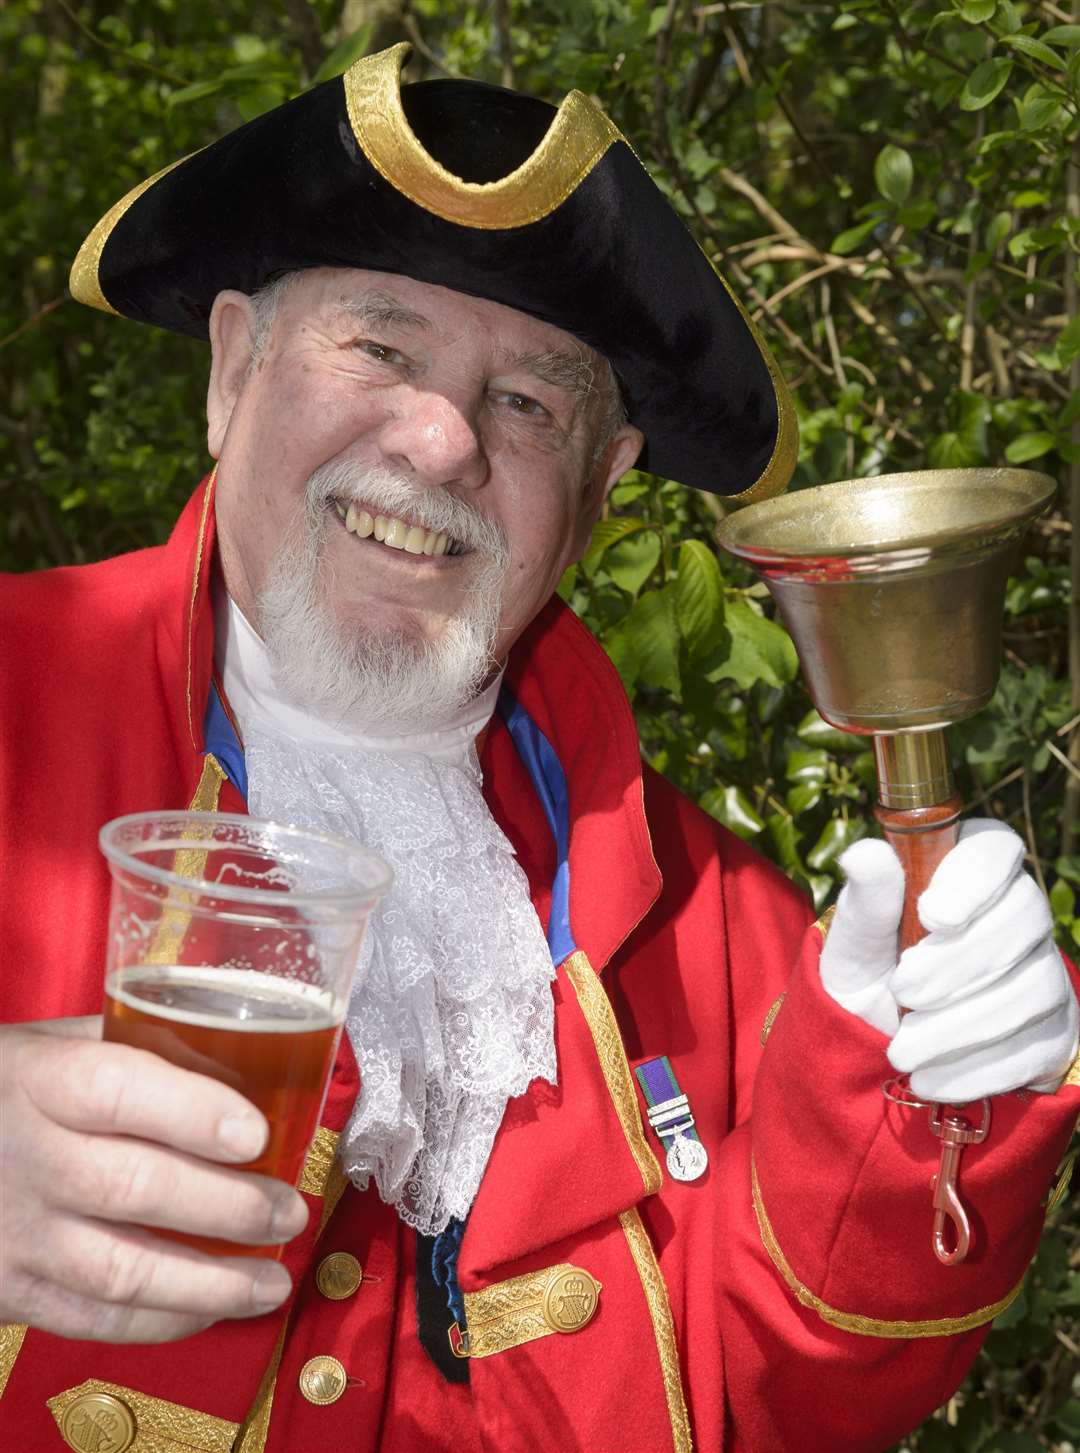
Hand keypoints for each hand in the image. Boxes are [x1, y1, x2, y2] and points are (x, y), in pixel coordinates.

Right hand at [0, 1018, 308, 1342]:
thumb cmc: (8, 1090)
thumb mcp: (53, 1044)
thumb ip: (136, 1047)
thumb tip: (242, 1061)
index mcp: (39, 1078)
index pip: (120, 1091)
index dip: (193, 1113)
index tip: (257, 1135)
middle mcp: (23, 1156)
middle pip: (134, 1188)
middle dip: (227, 1207)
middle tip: (288, 1211)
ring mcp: (14, 1232)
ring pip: (121, 1270)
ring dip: (211, 1283)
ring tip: (272, 1281)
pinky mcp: (7, 1290)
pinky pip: (94, 1319)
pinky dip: (162, 1320)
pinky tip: (211, 1307)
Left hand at [820, 821, 1078, 1101]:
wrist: (881, 1047)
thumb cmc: (868, 975)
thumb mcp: (854, 943)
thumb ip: (866, 902)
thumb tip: (863, 854)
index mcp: (965, 870)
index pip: (995, 846)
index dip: (975, 878)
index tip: (932, 917)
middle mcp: (1019, 911)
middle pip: (1025, 917)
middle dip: (959, 963)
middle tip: (902, 992)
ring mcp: (1045, 970)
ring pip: (1034, 987)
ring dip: (961, 1025)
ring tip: (902, 1049)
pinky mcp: (1054, 1029)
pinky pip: (1037, 1046)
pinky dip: (977, 1068)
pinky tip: (930, 1079)